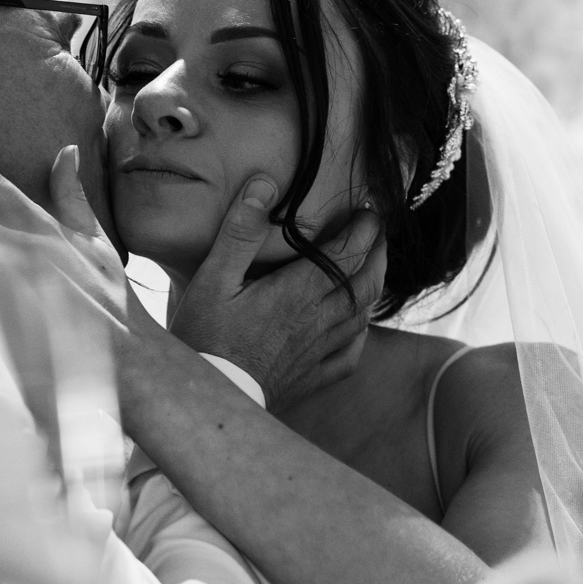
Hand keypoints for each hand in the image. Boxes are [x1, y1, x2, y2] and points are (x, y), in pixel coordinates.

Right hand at [167, 175, 386, 409]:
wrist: (208, 398)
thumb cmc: (205, 337)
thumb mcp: (213, 278)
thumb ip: (240, 232)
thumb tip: (265, 185)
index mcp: (298, 292)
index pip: (348, 252)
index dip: (364, 227)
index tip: (368, 209)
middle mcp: (317, 321)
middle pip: (365, 282)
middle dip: (377, 252)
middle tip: (376, 232)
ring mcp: (317, 352)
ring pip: (361, 315)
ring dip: (374, 286)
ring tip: (373, 267)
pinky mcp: (310, 378)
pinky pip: (348, 357)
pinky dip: (359, 337)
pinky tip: (357, 329)